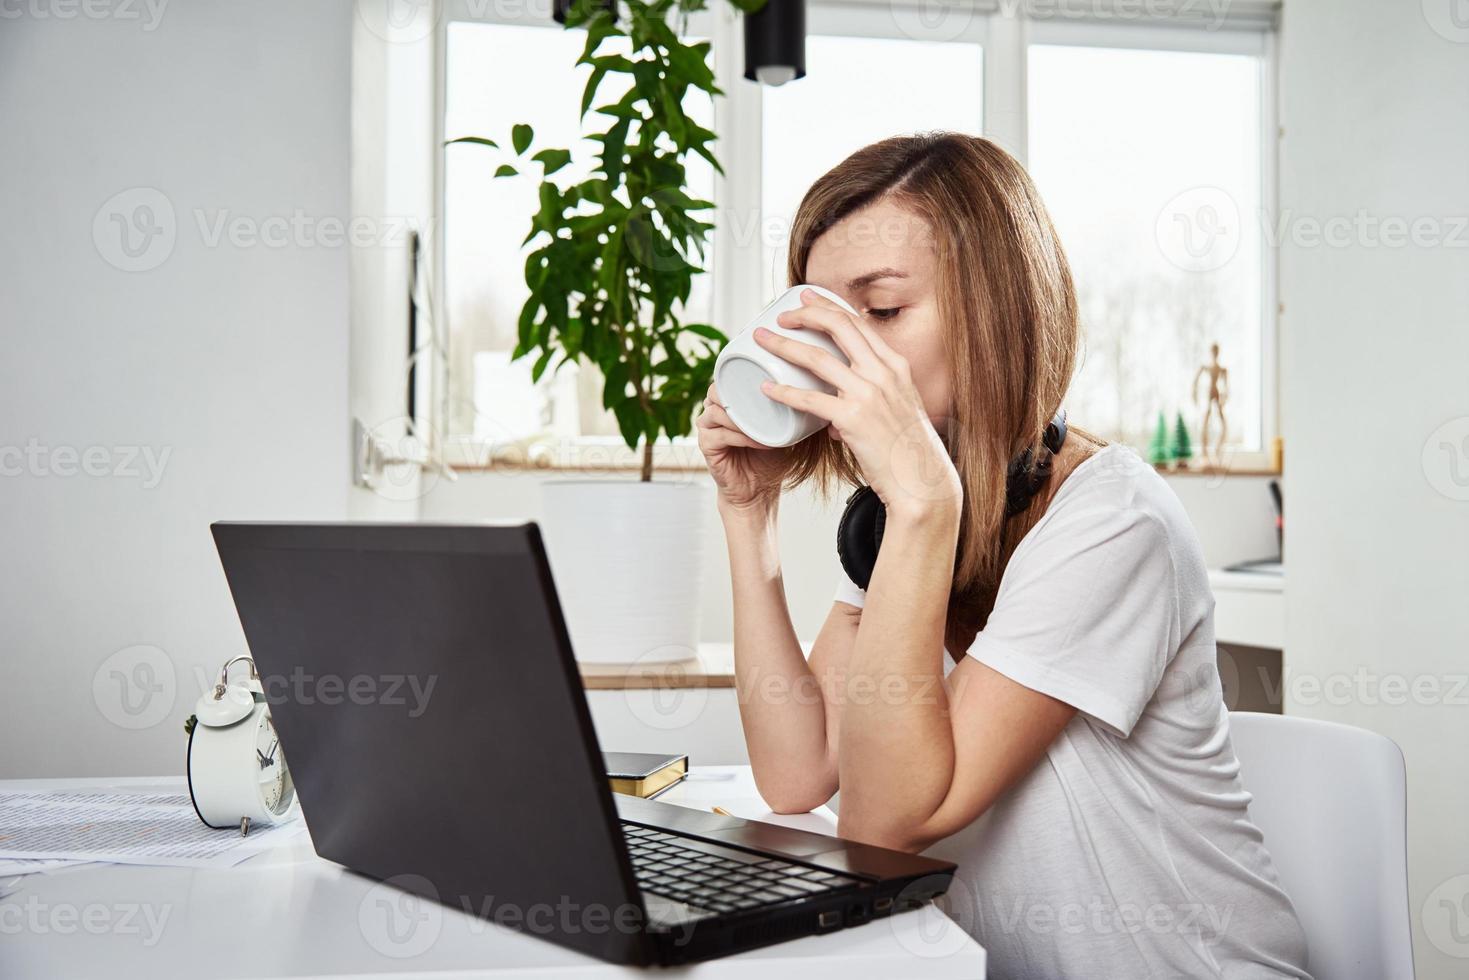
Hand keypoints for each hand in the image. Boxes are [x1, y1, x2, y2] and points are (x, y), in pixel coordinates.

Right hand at [696, 382, 791, 513]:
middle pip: (715, 390)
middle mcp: (713, 412)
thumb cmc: (770, 457)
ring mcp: (707, 429)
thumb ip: (785, 408)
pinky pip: (720, 434)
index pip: (727, 378)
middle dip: (740, 394)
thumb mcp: (781, 428)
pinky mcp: (706, 447)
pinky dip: (743, 437)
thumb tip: (811, 389)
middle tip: (765, 400)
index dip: (744, 376)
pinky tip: (762, 442)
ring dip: (743, 417)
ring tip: (765, 426)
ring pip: (716, 411)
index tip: (770, 381)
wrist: (758, 491)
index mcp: (728, 402)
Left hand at [755, 289, 960, 522]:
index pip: (858, 323)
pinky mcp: (853, 419)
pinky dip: (784, 392)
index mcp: (895, 365)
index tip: (807, 299)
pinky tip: (768, 388)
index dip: (829, 306)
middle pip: (838, 326)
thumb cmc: (908, 451)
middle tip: (781, 315)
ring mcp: (869, 394)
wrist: (923, 481)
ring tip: (762, 340)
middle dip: (805, 314)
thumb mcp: (897, 412)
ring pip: (817, 358)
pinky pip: (810, 399)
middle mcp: (883, 373)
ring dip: (784, 345)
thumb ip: (867, 407)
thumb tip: (834, 420)